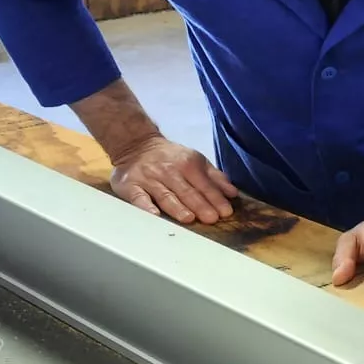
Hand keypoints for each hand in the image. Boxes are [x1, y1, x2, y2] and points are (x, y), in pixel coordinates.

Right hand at [109, 135, 238, 224]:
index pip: (204, 184)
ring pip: (165, 195)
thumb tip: (232, 193)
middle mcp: (168, 170)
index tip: (225, 212)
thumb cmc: (171, 158)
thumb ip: (214, 177)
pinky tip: (154, 215)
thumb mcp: (196, 160)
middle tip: (211, 219)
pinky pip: (138, 197)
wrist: (137, 145)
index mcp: (187, 163)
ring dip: (177, 207)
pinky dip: (146, 206)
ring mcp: (149, 178)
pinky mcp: (131, 185)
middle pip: (186, 191)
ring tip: (188, 218)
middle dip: (200, 205)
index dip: (215, 198)